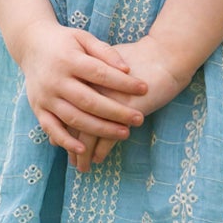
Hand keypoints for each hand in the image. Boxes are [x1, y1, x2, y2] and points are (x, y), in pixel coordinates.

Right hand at [18, 23, 147, 158]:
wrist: (31, 44)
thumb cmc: (65, 41)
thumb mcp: (84, 38)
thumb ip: (105, 51)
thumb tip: (127, 69)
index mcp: (68, 59)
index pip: (100, 74)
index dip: (123, 83)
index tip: (144, 89)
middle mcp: (55, 79)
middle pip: (89, 100)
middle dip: (116, 112)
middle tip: (139, 119)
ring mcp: (45, 96)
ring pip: (74, 118)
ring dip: (99, 129)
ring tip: (125, 133)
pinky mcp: (38, 108)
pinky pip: (51, 128)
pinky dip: (66, 141)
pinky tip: (85, 148)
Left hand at [74, 34, 192, 171]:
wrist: (164, 55)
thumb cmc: (137, 59)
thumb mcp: (109, 64)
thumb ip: (93, 78)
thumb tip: (80, 94)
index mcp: (85, 76)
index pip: (66, 107)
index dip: (61, 128)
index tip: (58, 143)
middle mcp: (91, 88)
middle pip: (73, 122)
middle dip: (70, 146)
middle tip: (71, 160)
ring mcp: (107, 99)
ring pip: (88, 132)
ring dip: (84, 153)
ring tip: (82, 167)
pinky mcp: (124, 109)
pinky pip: (107, 136)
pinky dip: (101, 150)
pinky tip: (98, 159)